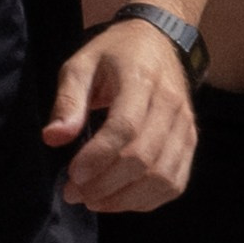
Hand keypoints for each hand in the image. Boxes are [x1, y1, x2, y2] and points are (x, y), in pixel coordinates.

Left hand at [44, 19, 197, 212]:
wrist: (159, 41)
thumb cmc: (114, 55)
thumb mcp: (81, 65)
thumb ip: (67, 100)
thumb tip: (53, 138)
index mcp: (141, 79)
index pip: (125, 128)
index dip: (98, 157)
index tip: (72, 175)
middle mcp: (170, 105)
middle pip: (144, 158)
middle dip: (105, 184)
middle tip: (74, 193)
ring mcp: (185, 126)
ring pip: (162, 177)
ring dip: (125, 199)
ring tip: (94, 200)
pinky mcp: (190, 142)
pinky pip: (175, 183)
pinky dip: (147, 201)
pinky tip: (120, 199)